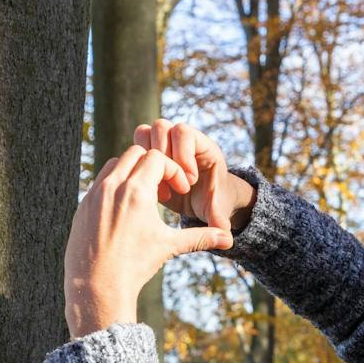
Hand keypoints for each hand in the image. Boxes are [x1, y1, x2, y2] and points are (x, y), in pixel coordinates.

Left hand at [63, 145, 233, 337]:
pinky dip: (115, 185)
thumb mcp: (169, 247)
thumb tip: (229, 240)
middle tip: (163, 189)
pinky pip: (100, 182)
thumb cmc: (134, 266)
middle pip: (136, 153)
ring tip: (144, 196)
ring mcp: (94, 194)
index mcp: (136, 191)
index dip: (173, 170)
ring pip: (115, 164)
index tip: (178, 191)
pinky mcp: (83, 205)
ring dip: (132, 171)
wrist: (97, 287)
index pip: (157, 158)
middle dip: (153, 165)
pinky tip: (125, 210)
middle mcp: (113, 187)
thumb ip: (200, 237)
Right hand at [134, 119, 255, 231]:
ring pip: (144, 133)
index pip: (184, 133)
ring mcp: (165, 144)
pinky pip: (136, 148)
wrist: (203, 201)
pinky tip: (151, 192)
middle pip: (161, 127)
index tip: (189, 182)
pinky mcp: (151, 154)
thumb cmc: (212, 201)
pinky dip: (139, 168)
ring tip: (160, 189)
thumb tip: (226, 235)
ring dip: (147, 160)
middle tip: (172, 186)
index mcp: (203, 146)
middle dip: (162, 157)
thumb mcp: (215, 210)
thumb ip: (218, 218)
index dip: (183, 155)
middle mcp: (182, 140)